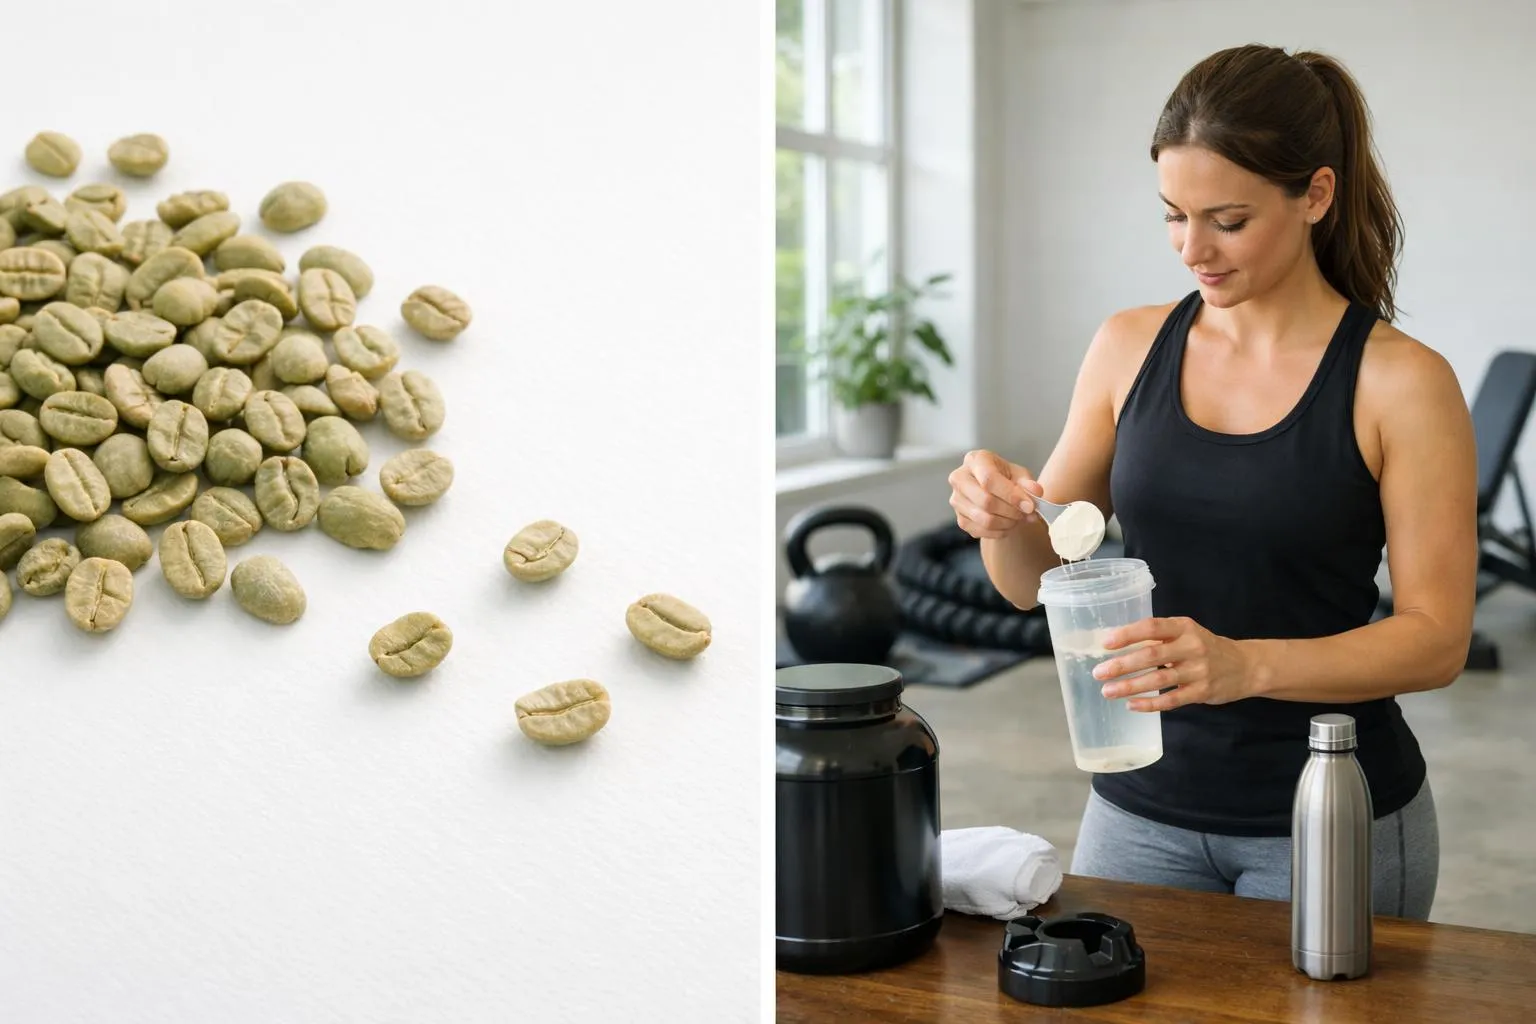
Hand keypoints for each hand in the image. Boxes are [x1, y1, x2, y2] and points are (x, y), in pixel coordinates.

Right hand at [947, 450, 1043, 539]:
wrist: (994, 491)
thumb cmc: (1006, 478)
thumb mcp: (1020, 474)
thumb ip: (1028, 483)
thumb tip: (1035, 493)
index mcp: (975, 460)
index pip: (989, 479)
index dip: (1011, 495)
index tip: (1030, 506)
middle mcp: (960, 478)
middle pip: (985, 501)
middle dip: (1011, 510)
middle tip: (1027, 512)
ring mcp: (957, 500)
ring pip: (984, 519)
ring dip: (1008, 522)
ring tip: (1018, 517)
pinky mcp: (960, 519)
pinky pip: (982, 531)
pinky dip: (1000, 531)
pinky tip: (1008, 523)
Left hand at [1092, 616, 1254, 710]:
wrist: (1246, 666)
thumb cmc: (1206, 647)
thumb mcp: (1186, 633)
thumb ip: (1159, 637)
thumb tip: (1117, 645)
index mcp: (1184, 627)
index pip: (1152, 627)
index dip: (1128, 634)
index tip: (1106, 643)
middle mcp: (1192, 646)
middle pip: (1152, 655)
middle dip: (1122, 665)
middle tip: (1099, 673)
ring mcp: (1198, 671)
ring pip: (1159, 680)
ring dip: (1130, 686)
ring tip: (1108, 691)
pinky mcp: (1202, 692)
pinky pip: (1172, 700)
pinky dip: (1150, 704)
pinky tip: (1132, 705)